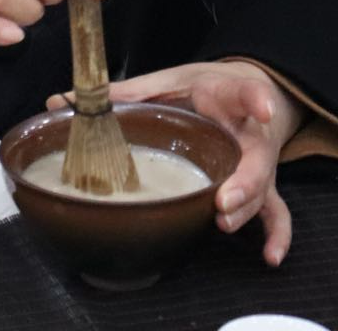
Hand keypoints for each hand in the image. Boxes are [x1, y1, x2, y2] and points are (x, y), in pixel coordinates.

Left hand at [49, 60, 302, 265]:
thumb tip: (60, 101)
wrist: (243, 91)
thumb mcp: (167, 81)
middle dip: (243, 181)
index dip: (254, 100)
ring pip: (263, 189)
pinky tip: (269, 256)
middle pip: (257, 159)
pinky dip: (277, 235)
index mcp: (226, 97)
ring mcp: (258, 164)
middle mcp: (249, 134)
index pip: (244, 93)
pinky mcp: (261, 185)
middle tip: (221, 199)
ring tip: (223, 220)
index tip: (261, 108)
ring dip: (246, 207)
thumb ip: (123, 93)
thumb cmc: (203, 88)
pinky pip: (276, 212)